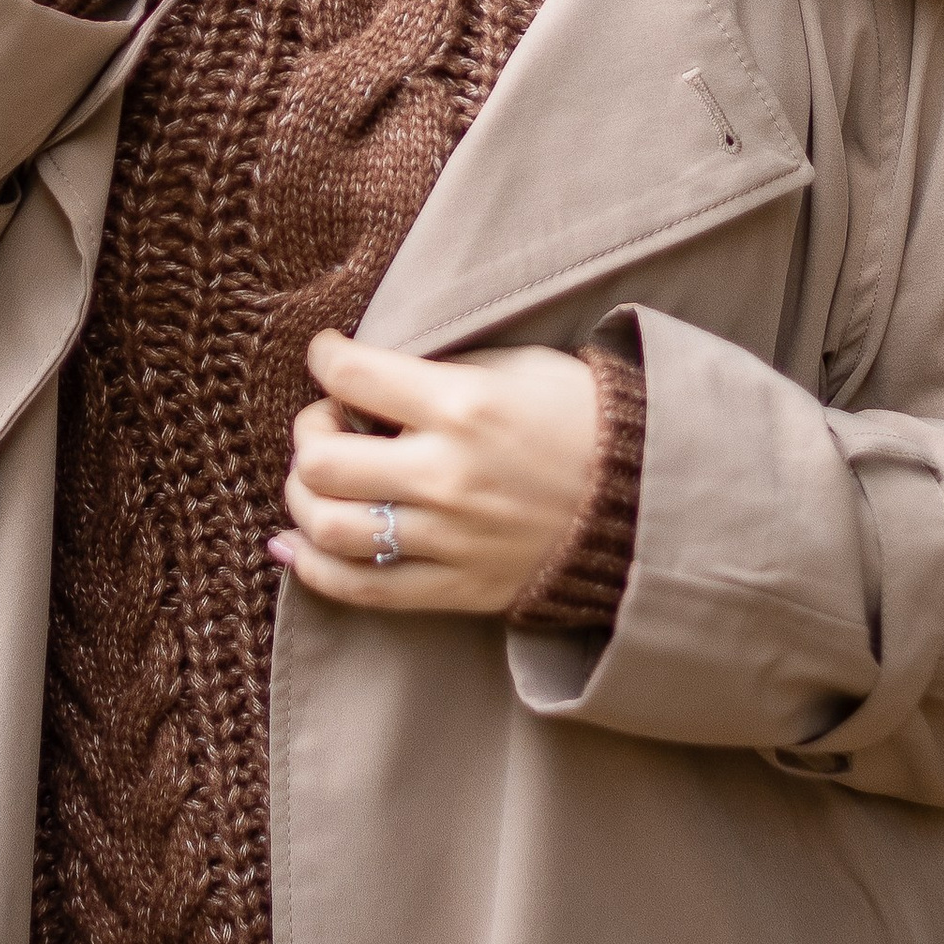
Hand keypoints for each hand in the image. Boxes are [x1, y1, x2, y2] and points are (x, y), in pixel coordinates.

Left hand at [270, 330, 598, 614]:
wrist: (646, 500)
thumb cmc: (581, 418)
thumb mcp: (515, 367)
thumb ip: (436, 372)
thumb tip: (365, 381)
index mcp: (464, 406)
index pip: (351, 375)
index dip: (323, 357)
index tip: (327, 355)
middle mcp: (447, 476)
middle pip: (320, 461)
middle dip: (308, 431)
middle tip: (329, 420)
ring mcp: (449, 540)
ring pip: (329, 528)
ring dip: (302, 498)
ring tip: (318, 479)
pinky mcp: (457, 588)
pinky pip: (361, 588)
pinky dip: (313, 568)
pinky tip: (296, 544)